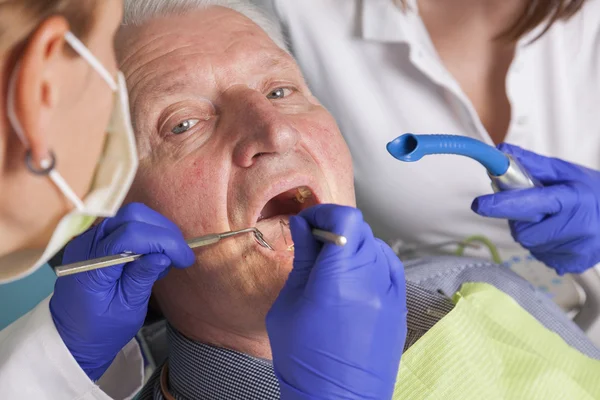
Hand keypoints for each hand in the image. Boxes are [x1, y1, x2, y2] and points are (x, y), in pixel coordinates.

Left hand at [49, 203, 194, 380]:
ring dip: (156, 229)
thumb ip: (142, 278)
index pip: (131, 234)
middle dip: (163, 231)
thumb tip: (163, 255)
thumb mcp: (126, 310)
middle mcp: (86, 244)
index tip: (185, 259)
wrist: (70, 337)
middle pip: (132, 216)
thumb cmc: (100, 330)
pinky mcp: (95, 240)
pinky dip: (146, 232)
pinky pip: (125, 224)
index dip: (164, 241)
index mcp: (92, 265)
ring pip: (130, 215)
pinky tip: (154, 253)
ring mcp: (88, 239)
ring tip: (169, 255)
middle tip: (180, 254)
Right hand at [267, 204, 406, 399]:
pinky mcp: (399, 307)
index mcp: (341, 278)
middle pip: (360, 229)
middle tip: (313, 245)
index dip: (324, 214)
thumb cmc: (303, 360)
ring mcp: (392, 294)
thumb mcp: (289, 306)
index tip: (307, 224)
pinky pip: (389, 267)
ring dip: (353, 246)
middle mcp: (373, 280)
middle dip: (335, 229)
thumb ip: (301, 261)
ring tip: (333, 267)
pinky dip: (371, 262)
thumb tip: (302, 228)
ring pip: (375, 246)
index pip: (346, 219)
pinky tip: (354, 278)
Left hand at [472, 143, 599, 274]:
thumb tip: (501, 152)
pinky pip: (541, 257)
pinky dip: (543, 246)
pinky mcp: (575, 264)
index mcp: (572, 199)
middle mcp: (577, 227)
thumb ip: (532, 165)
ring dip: (532, 233)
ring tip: (552, 222)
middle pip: (523, 231)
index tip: (480, 204)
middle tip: (536, 210)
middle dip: (521, 220)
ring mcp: (577, 249)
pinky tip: (558, 236)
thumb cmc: (591, 192)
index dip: (502, 204)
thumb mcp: (566, 172)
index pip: (530, 203)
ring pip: (530, 245)